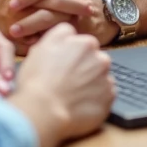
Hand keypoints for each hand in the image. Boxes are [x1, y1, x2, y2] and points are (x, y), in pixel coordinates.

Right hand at [9, 23, 114, 142]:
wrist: (44, 111)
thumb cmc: (37, 81)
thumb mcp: (40, 48)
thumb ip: (58, 37)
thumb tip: (65, 35)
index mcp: (83, 42)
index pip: (82, 42)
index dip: (71, 54)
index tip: (64, 64)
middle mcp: (99, 57)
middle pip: (94, 59)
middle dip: (84, 67)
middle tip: (67, 81)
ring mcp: (106, 78)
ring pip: (100, 77)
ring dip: (91, 83)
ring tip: (72, 95)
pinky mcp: (109, 97)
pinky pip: (104, 95)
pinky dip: (95, 99)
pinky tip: (79, 104)